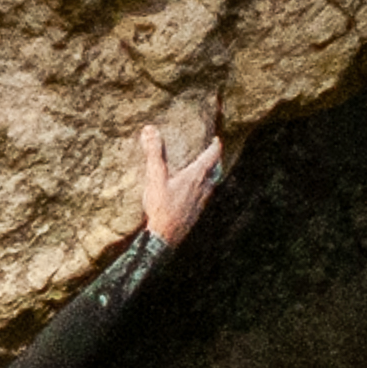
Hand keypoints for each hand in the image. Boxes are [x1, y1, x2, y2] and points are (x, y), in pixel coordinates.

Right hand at [132, 99, 225, 249]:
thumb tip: (150, 130)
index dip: (215, 146)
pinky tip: (192, 194)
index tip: (217, 139)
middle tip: (212, 155)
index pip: (212, 156)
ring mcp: (202, 202)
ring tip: (203, 173)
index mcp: (196, 176)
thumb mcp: (155, 177)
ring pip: (212, 185)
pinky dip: (203, 190)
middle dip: (214, 161)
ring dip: (210, 176)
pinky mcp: (197, 213)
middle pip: (215, 171)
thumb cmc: (161, 206)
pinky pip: (205, 197)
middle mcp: (204, 188)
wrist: (165, 237)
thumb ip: (154, 153)